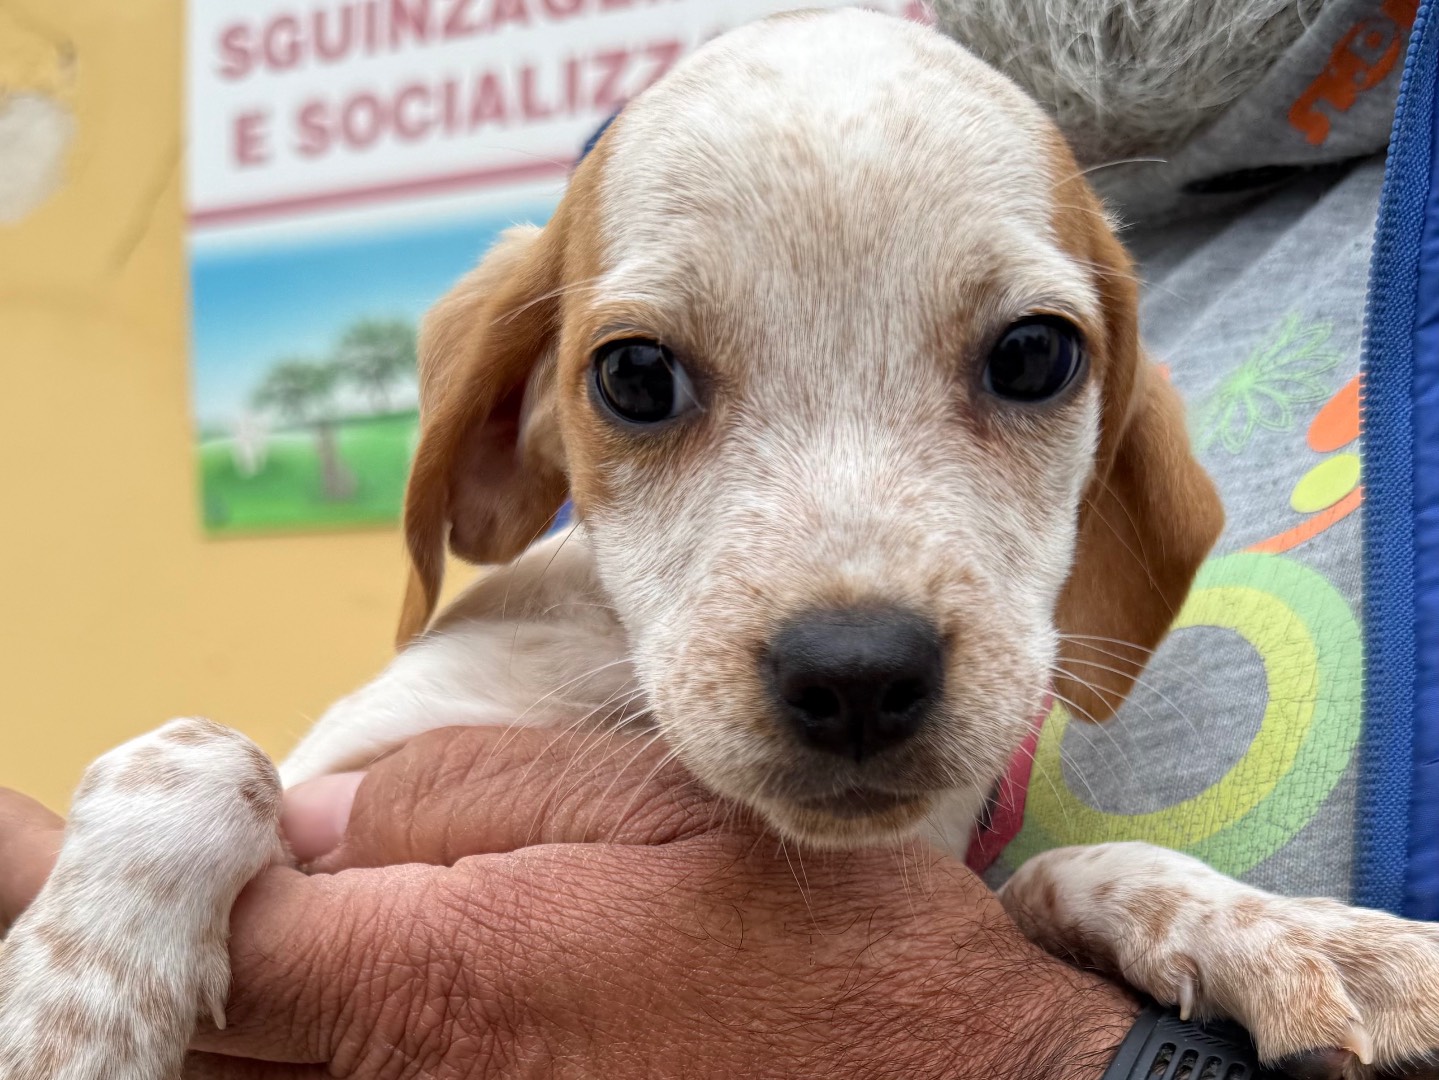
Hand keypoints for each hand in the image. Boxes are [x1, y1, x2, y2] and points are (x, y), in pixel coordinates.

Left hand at [0, 726, 1135, 1077]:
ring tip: (170, 933)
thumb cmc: (822, 950)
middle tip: (53, 868)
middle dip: (116, 956)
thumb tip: (295, 833)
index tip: (6, 835)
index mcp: (446, 985)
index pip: (196, 936)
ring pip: (266, 1077)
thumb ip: (453, 804)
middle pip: (196, 1045)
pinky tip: (295, 997)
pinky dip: (288, 1048)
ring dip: (204, 1011)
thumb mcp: (647, 811)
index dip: (70, 883)